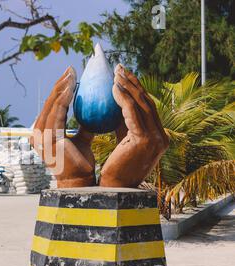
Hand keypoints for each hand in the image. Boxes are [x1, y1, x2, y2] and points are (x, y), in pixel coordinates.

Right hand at [30, 66, 95, 187]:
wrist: (78, 180)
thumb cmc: (80, 162)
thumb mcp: (82, 140)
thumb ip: (84, 126)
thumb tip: (92, 114)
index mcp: (44, 132)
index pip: (52, 106)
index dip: (61, 89)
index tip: (72, 75)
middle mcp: (38, 132)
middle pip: (49, 102)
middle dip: (60, 83)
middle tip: (71, 68)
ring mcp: (41, 135)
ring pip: (51, 105)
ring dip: (62, 87)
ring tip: (72, 74)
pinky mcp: (48, 137)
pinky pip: (57, 113)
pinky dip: (64, 98)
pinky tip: (72, 88)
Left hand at [99, 64, 168, 186]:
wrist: (116, 188)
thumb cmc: (116, 166)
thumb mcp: (124, 141)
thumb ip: (125, 124)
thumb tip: (117, 104)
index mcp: (159, 137)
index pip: (149, 107)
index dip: (137, 89)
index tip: (125, 76)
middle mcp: (162, 136)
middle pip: (148, 102)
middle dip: (134, 82)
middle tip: (120, 68)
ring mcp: (156, 139)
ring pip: (141, 105)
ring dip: (128, 86)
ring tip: (116, 74)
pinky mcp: (145, 140)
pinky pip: (132, 113)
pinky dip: (123, 99)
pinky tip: (113, 89)